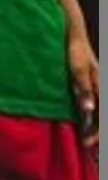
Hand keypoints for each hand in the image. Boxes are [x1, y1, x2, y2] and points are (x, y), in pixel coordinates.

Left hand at [68, 28, 98, 144]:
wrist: (73, 33)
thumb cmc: (75, 50)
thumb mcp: (79, 69)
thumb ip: (85, 89)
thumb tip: (89, 109)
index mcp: (102, 87)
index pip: (104, 116)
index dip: (98, 132)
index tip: (87, 142)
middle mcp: (103, 89)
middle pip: (104, 117)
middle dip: (98, 133)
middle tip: (87, 146)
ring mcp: (98, 88)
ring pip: (101, 113)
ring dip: (96, 127)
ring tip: (87, 140)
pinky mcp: (91, 86)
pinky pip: (95, 106)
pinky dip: (91, 118)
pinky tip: (84, 124)